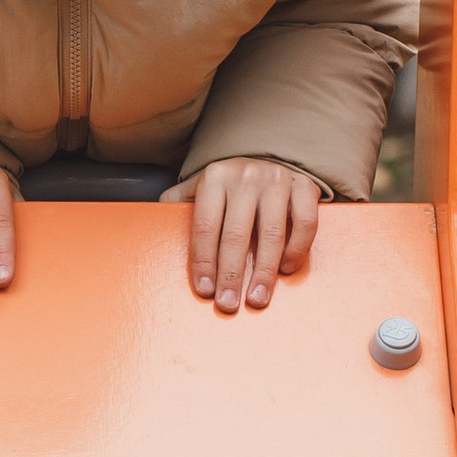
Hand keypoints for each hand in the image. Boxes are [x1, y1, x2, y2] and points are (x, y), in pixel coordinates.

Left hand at [186, 158, 320, 311]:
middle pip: (235, 234)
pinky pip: (305, 222)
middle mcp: (245, 176)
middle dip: (231, 274)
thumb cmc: (229, 183)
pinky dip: (297, 249)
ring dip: (264, 271)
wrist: (269, 152)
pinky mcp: (304, 186)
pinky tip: (285, 269)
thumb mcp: (199, 186)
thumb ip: (178, 203)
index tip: (204, 291)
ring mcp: (277, 180)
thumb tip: (152, 222)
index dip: (204, 262)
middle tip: (228, 304)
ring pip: (272, 233)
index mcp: (214, 178)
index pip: (205, 227)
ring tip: (257, 298)